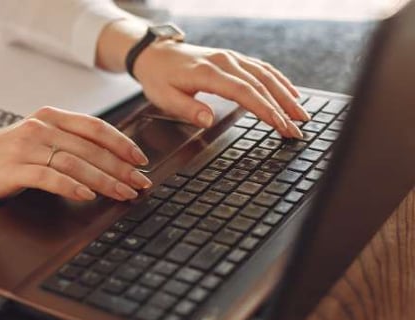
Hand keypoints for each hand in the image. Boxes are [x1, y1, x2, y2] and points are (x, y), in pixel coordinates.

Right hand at [0, 107, 151, 202]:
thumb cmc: (3, 156)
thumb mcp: (37, 140)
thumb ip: (67, 143)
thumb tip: (108, 159)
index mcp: (50, 117)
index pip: (95, 127)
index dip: (122, 143)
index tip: (141, 160)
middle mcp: (40, 127)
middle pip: (91, 147)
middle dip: (121, 168)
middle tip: (141, 184)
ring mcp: (27, 146)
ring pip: (76, 162)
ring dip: (105, 180)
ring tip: (124, 193)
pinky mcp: (15, 168)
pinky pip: (50, 177)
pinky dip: (72, 186)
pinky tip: (88, 196)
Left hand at [133, 41, 308, 137]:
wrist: (155, 53)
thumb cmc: (159, 77)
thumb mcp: (164, 97)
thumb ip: (187, 109)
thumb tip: (208, 120)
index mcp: (209, 73)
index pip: (245, 92)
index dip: (265, 110)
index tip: (280, 125)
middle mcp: (225, 62)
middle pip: (261, 85)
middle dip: (282, 108)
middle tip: (297, 129)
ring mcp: (231, 58)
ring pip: (266, 75)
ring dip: (286, 95)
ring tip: (301, 115)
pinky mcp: (233, 59)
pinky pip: (262, 68)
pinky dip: (279, 80)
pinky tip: (291, 93)